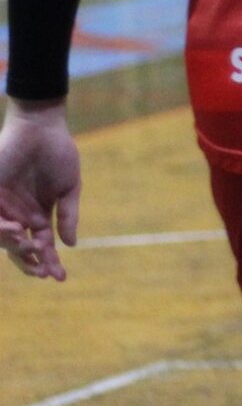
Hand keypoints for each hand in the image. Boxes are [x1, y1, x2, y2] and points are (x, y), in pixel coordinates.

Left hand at [0, 100, 80, 281]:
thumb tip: (70, 245)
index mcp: (38, 215)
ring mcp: (4, 206)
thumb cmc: (59, 154)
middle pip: (19, 248)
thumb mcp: (69, 188)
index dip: (49, 262)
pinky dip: (3, 229)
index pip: (41, 246)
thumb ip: (68, 216)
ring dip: (17, 248)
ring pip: (4, 238)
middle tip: (42, 273)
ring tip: (31, 249)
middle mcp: (19, 215)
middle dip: (30, 263)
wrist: (41, 128)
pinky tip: (16, 231)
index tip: (59, 278)